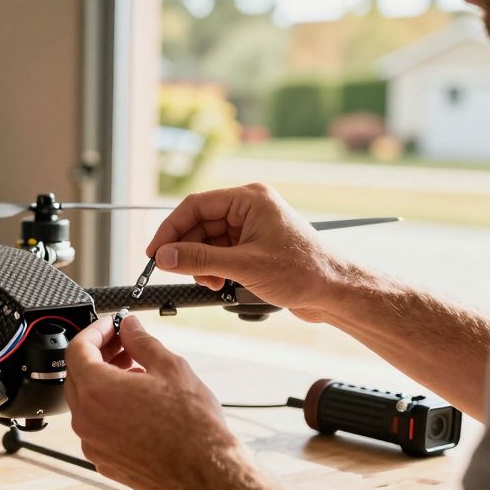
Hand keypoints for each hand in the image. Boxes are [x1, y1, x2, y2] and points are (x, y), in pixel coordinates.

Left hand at [64, 315, 235, 489]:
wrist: (205, 472)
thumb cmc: (192, 426)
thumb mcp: (170, 367)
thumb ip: (141, 341)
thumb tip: (130, 327)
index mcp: (97, 390)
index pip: (78, 349)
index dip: (95, 331)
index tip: (111, 325)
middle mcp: (86, 419)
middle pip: (77, 375)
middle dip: (99, 355)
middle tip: (125, 346)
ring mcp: (92, 443)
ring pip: (86, 403)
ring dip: (103, 383)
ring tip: (136, 374)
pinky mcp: (103, 460)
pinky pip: (96, 427)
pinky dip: (108, 410)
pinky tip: (136, 405)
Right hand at [145, 183, 346, 321]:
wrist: (335, 291)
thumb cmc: (303, 271)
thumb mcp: (243, 266)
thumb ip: (199, 259)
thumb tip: (164, 256)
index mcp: (250, 198)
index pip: (195, 206)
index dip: (170, 229)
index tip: (155, 251)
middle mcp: (250, 207)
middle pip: (199, 223)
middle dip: (188, 250)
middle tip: (178, 271)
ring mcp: (252, 226)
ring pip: (208, 240)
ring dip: (201, 263)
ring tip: (210, 282)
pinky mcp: (254, 245)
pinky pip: (221, 251)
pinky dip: (214, 268)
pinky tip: (220, 283)